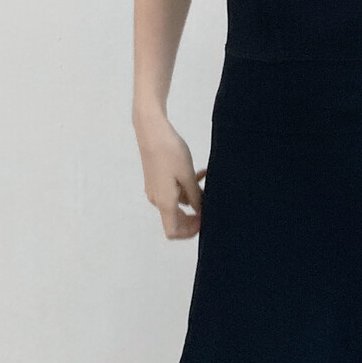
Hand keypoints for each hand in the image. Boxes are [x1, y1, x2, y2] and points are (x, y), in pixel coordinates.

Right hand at [133, 111, 205, 238]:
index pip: (173, 232)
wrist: (151, 130)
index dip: (190, 232)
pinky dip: (186, 187)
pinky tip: (199, 173)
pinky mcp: (157, 180)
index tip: (204, 221)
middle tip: (210, 205)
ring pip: (178, 203)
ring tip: (207, 182)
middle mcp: (157, 199)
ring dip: (193, 197)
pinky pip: (174, 191)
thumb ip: (195, 196)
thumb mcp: (188, 175)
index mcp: (164, 202)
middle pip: (176, 220)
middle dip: (195, 216)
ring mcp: (156, 190)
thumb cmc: (169, 151)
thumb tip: (200, 211)